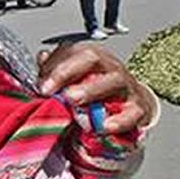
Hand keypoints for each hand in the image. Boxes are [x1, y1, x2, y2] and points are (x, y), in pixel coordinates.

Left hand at [37, 43, 154, 134]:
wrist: (136, 106)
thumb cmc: (102, 92)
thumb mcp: (79, 80)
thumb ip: (58, 70)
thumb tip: (43, 57)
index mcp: (95, 59)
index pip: (74, 52)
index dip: (56, 65)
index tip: (41, 84)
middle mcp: (111, 68)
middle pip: (93, 58)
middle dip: (68, 71)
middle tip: (50, 89)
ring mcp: (127, 87)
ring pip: (114, 81)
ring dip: (91, 90)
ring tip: (73, 101)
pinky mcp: (138, 109)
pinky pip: (132, 113)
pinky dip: (119, 120)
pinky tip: (104, 126)